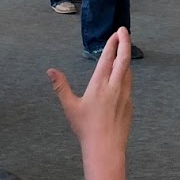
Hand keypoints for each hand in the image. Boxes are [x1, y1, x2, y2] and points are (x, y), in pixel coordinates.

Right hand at [46, 27, 132, 153]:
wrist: (106, 148)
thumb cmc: (86, 128)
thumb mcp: (70, 107)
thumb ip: (61, 86)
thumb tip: (50, 71)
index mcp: (100, 85)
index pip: (108, 58)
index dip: (112, 44)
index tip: (116, 33)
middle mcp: (115, 86)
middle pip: (124, 59)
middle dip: (125, 42)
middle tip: (123, 31)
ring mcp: (125, 95)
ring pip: (128, 71)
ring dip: (125, 59)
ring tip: (122, 50)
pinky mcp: (129, 104)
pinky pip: (129, 84)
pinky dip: (126, 74)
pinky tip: (122, 76)